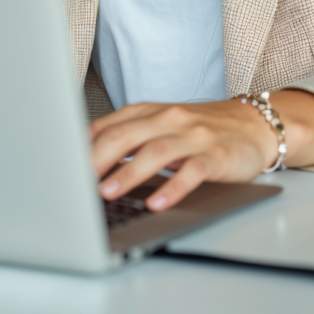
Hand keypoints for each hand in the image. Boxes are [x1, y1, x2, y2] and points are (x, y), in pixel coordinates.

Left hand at [89, 90, 313, 209]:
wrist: (253, 124)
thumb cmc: (198, 130)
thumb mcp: (160, 127)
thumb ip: (127, 138)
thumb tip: (82, 159)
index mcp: (147, 112)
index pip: (107, 126)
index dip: (82, 147)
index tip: (60, 167)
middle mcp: (167, 118)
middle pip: (125, 134)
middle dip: (96, 157)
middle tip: (75, 181)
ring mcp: (192, 136)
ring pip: (155, 151)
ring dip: (128, 173)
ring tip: (106, 192)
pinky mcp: (216, 155)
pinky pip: (192, 171)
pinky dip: (173, 187)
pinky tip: (158, 202)